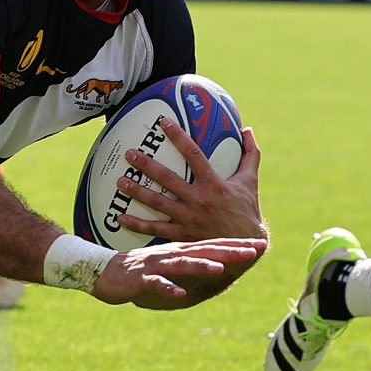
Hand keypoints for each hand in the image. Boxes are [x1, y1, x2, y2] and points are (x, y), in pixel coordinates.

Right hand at [94, 238, 268, 309]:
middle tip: (253, 249)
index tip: (261, 244)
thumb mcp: (169, 263)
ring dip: (200, 265)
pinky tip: (179, 293)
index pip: (214, 245)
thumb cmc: (140, 268)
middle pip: (205, 250)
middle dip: (230, 250)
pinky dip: (168, 287)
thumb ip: (191, 262)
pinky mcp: (141, 278)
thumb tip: (217, 265)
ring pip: (182, 264)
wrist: (104, 270)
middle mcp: (172, 254)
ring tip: (219, 267)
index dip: (237, 245)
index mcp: (181, 250)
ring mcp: (157, 265)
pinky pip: (156, 283)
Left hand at [118, 121, 264, 243]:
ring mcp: (188, 218)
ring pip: (157, 203)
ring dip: (137, 191)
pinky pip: (155, 229)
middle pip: (168, 178)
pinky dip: (137, 224)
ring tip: (120, 181)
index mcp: (214, 184)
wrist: (243, 248)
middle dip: (147, 165)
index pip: (194, 154)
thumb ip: (250, 154)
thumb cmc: (246, 211)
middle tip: (130, 154)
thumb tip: (248, 129)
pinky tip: (120, 217)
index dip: (178, 136)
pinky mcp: (181, 234)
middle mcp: (198, 200)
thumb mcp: (250, 181)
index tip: (162, 122)